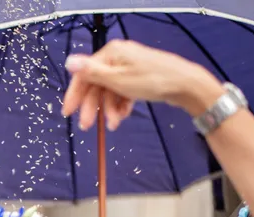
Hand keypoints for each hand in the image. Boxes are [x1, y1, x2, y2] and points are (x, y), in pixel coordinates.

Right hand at [62, 40, 222, 130]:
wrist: (184, 84)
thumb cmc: (151, 80)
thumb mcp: (117, 79)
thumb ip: (91, 72)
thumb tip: (68, 61)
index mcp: (110, 54)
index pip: (84, 74)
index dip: (75, 94)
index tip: (68, 113)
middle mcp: (117, 58)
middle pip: (96, 85)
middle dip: (93, 107)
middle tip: (87, 126)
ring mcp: (128, 68)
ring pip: (109, 92)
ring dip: (109, 109)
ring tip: (114, 124)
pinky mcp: (137, 78)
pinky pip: (121, 93)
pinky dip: (120, 105)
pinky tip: (123, 116)